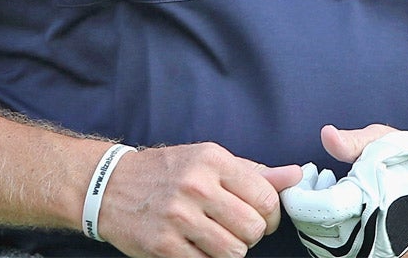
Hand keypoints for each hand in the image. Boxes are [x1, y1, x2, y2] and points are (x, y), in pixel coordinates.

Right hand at [97, 141, 300, 257]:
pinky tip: (195, 246)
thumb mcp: (209, 160)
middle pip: (252, 229)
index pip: (265, 198)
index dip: (269, 216)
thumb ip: (254, 172)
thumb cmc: (168, 171)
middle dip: (250, 236)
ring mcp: (178, 216)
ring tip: (215, 238)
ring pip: (233, 252)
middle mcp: (197, 185)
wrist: (111, 185)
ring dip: (230, 251)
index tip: (258, 217)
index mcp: (213, 160)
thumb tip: (295, 175)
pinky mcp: (163, 245)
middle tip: (236, 229)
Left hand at [281, 129, 407, 257]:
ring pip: (335, 251)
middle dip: (308, 211)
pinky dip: (340, 234)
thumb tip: (326, 135)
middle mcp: (379, 236)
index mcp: (375, 203)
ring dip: (322, 225)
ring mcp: (386, 252)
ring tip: (330, 192)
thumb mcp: (388, 141)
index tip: (305, 176)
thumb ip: (354, 142)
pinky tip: (347, 207)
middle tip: (316, 181)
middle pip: (321, 238)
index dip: (303, 195)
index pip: (321, 211)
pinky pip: (354, 253)